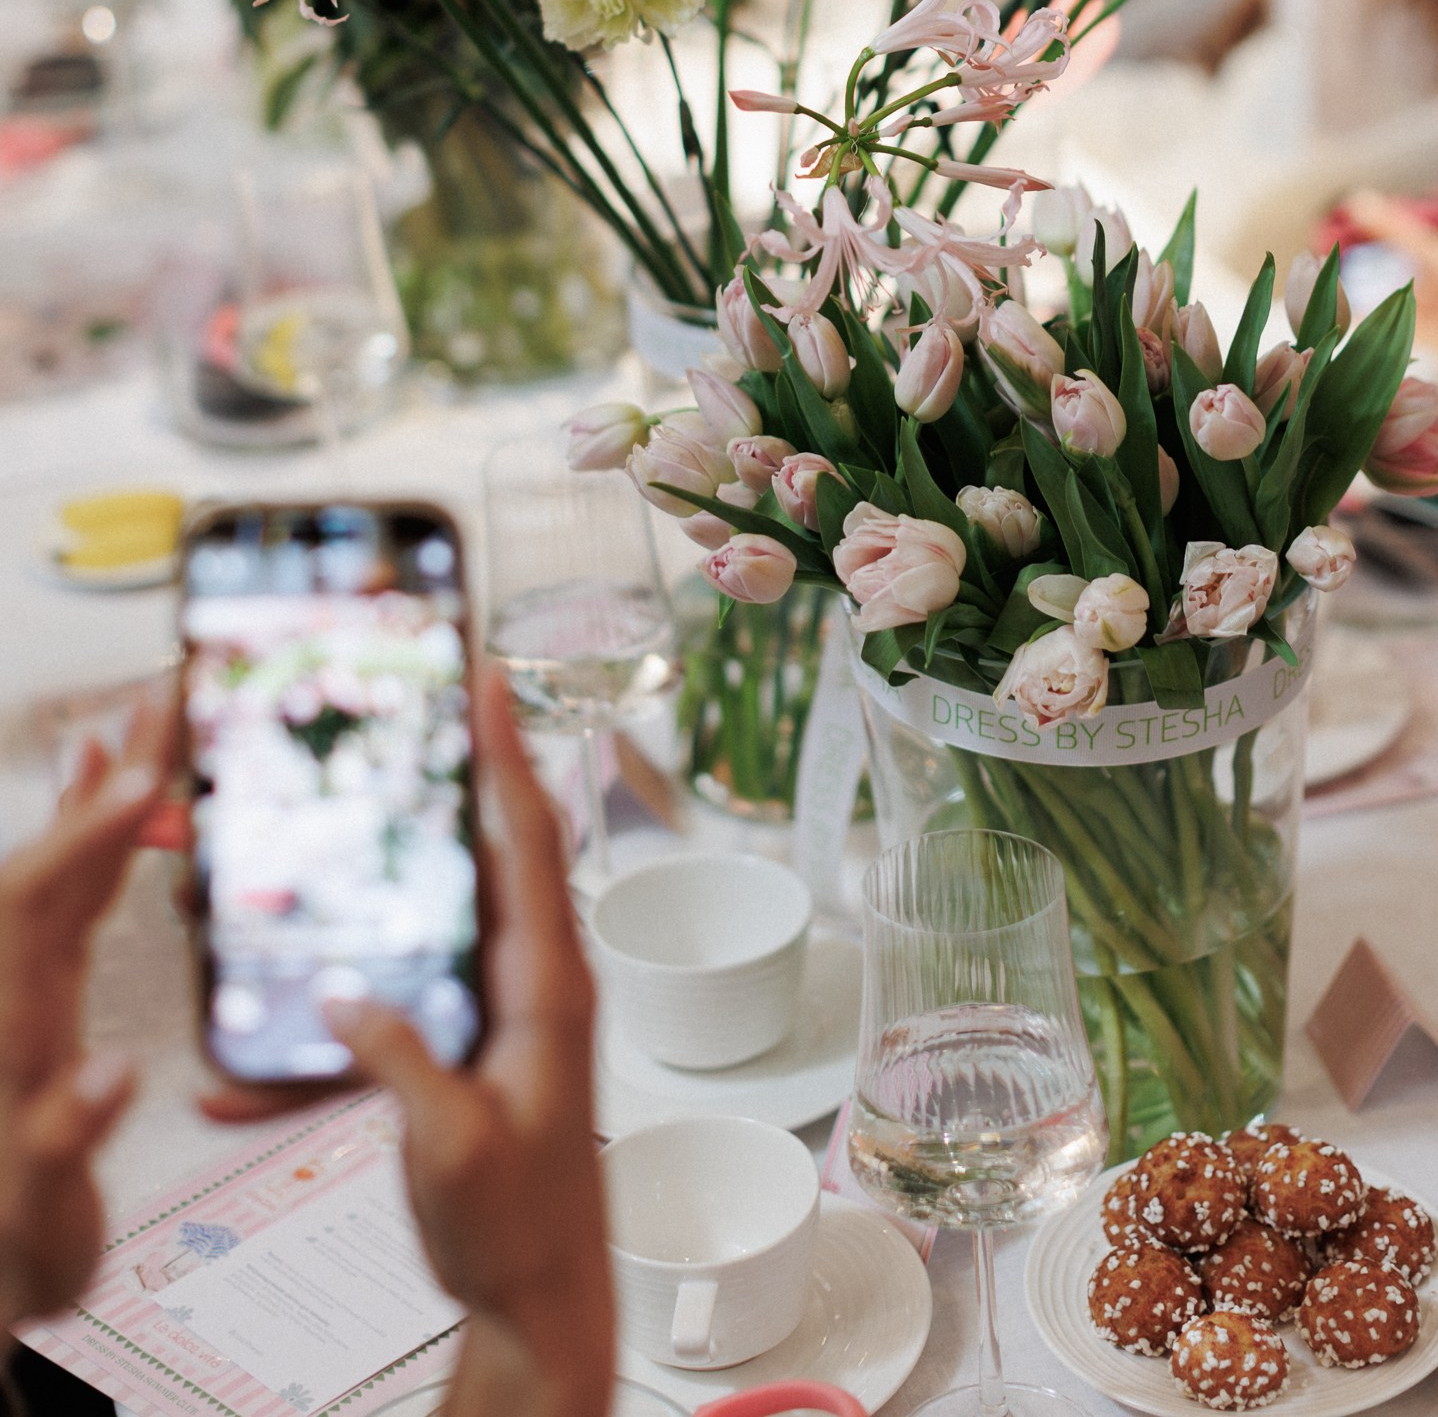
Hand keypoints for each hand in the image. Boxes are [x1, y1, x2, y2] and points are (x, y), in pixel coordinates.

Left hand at [0, 710, 168, 1328]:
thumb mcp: (39, 1221)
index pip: (37, 904)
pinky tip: (107, 792)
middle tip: (162, 700)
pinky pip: (69, 896)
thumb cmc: (10, 1256)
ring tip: (142, 720)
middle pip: (51, 860)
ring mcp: (26, 991)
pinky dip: (92, 836)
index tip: (137, 782)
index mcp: (8, 1030)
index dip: (84, 838)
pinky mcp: (45, 999)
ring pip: (62, 869)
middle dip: (109, 779)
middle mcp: (11, 995)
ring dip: (104, 792)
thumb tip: (112, 1077)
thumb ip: (64, 1142)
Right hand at [325, 667, 610, 1416]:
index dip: (508, 756)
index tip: (490, 681)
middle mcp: (545, 980)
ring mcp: (522, 1003)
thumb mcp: (450, 1146)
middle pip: (509, 845)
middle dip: (480, 764)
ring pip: (483, 890)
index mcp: (550, 989)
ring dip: (450, 828)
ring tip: (416, 763)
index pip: (529, 842)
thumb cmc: (516, 1227)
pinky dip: (428, 913)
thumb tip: (346, 999)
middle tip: (445, 692)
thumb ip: (403, 1064)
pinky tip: (384, 906)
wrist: (544, 1297)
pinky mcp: (494, 1033)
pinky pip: (459, 953)